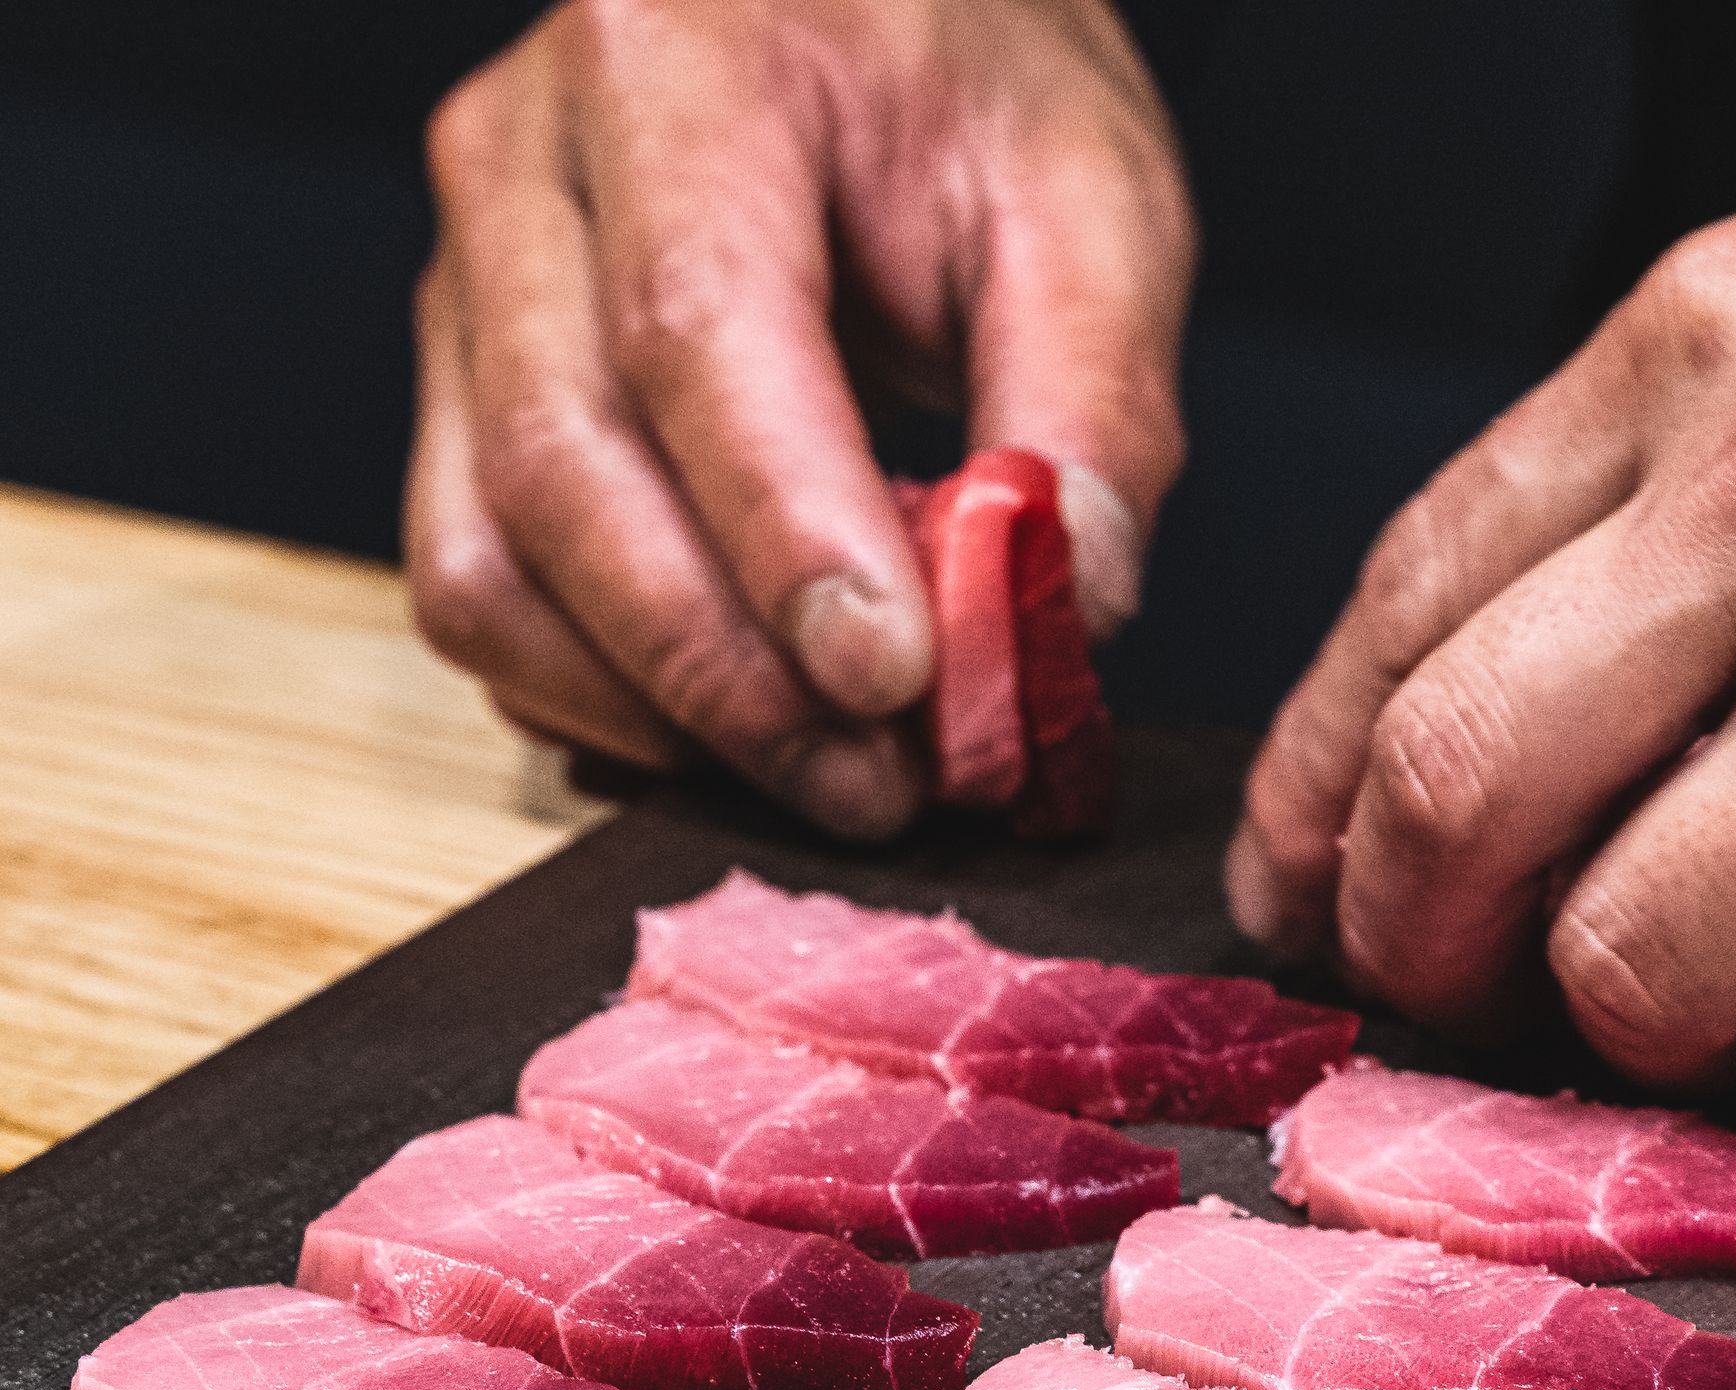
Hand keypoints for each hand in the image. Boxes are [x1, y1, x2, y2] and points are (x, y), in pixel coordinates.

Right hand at [407, 0, 1192, 839]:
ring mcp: (462, 295)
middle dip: (731, 674)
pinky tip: (734, 726)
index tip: (897, 682)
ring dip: (659, 713)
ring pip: (490, 564)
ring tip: (830, 771)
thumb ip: (1094, 397)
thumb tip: (1070, 603)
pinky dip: (600, 702)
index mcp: (673, 63)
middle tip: (884, 784)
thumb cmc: (962, 92)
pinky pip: (476, 601)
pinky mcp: (455, 405)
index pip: (695, 328)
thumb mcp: (1086, 198)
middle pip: (568, 470)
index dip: (788, 535)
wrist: (851, 26)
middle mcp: (519, 168)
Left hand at [1229, 158, 1735, 1111]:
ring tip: (1698, 974)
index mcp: (1708, 340)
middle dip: (1412, 942)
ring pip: (1637, 959)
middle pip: (1459, 795)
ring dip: (1636, 1019)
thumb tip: (1381, 771)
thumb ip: (1613, 510)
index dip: (1308, 794)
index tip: (1291, 895)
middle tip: (1442, 982)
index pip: (1400, 610)